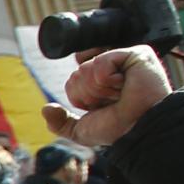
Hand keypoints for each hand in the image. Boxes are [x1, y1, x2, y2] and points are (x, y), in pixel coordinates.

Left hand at [44, 45, 171, 147]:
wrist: (138, 129)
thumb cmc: (118, 128)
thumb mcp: (82, 130)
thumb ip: (61, 122)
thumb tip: (45, 108)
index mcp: (102, 81)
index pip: (74, 78)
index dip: (81, 96)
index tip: (102, 106)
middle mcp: (114, 68)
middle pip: (77, 73)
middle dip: (90, 94)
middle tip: (114, 100)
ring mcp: (125, 58)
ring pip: (86, 68)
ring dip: (99, 89)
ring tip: (120, 93)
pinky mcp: (136, 53)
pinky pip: (101, 63)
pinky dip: (107, 80)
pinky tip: (124, 85)